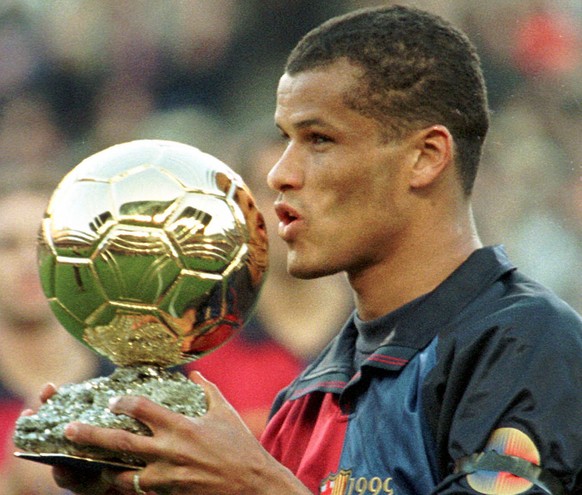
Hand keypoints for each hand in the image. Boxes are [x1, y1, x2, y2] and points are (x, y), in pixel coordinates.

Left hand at [53, 372, 308, 494]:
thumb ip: (208, 391)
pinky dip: (122, 487)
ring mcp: (167, 477)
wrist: (253, 484)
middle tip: (68, 429)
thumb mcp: (225, 413)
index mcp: (182, 426)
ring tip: (77, 466)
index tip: (112, 401)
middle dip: (91, 436)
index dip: (122, 403)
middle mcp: (169, 451)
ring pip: (122, 475)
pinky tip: (110, 482)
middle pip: (121, 443)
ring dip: (99, 470)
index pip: (142, 409)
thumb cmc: (241, 446)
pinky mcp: (169, 494)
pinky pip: (138, 491)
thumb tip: (195, 374)